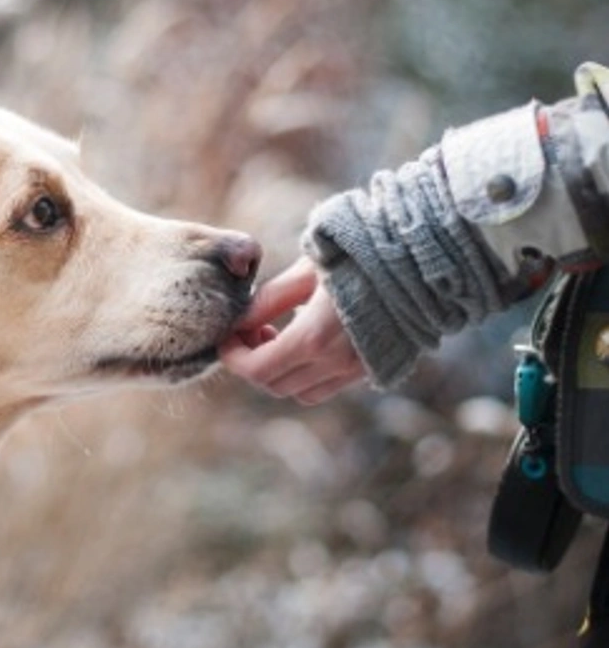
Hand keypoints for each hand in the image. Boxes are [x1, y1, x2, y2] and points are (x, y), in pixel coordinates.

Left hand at [220, 256, 365, 404]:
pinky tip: (307, 339)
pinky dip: (306, 374)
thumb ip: (269, 300)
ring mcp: (356, 370)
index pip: (257, 370)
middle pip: (274, 386)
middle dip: (253, 363)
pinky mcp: (372, 369)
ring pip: (300, 392)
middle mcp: (335, 363)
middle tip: (252, 330)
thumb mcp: (306, 270)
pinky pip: (327, 387)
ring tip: (278, 334)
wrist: (421, 260)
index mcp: (314, 338)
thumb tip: (238, 321)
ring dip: (280, 372)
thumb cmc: (359, 255)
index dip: (233, 357)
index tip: (227, 336)